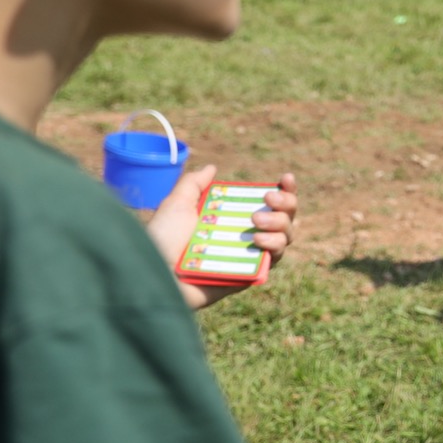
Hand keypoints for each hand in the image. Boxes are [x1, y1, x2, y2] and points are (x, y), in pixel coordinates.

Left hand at [149, 165, 297, 309]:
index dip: (284, 190)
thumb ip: (193, 184)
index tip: (284, 178)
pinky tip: (258, 240)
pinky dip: (274, 245)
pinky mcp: (251, 274)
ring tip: (255, 223)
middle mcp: (246, 235)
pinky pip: (275, 259)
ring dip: (280, 224)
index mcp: (232, 217)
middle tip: (267, 200)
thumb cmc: (163, 239)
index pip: (269, 202)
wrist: (157, 270)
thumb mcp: (176, 204)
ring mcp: (251, 255)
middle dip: (286, 203)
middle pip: (285, 217)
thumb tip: (211, 168)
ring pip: (285, 236)